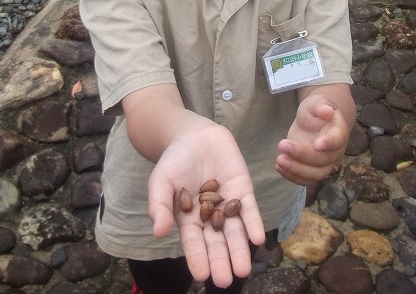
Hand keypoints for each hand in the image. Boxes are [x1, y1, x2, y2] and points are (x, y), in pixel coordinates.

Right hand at [146, 121, 265, 288]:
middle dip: (221, 261)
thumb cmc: (173, 161)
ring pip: (235, 231)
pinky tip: (257, 238)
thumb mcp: (160, 182)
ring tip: (243, 269)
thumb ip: (159, 206)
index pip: (194, 243)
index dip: (198, 258)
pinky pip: (249, 209)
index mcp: (188, 219)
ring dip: (240, 249)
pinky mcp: (242, 190)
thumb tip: (158, 233)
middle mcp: (209, 216)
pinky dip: (253, 223)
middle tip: (226, 280)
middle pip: (216, 242)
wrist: (193, 135)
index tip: (202, 276)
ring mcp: (227, 204)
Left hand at [276, 87, 352, 184]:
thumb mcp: (317, 102)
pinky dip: (292, 176)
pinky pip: (306, 179)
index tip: (316, 145)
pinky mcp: (313, 169)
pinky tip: (279, 167)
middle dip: (302, 155)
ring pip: (315, 174)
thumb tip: (327, 111)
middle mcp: (335, 151)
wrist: (314, 119)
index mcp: (339, 132)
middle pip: (323, 160)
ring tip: (279, 160)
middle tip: (282, 145)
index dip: (329, 143)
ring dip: (297, 170)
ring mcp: (325, 163)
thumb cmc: (317, 109)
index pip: (337, 140)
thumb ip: (321, 106)